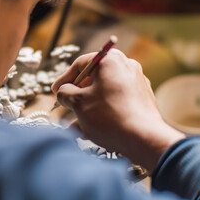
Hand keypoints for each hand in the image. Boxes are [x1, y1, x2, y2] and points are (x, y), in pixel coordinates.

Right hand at [52, 50, 184, 172]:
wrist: (144, 140)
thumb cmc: (109, 117)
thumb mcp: (78, 103)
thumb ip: (65, 93)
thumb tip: (63, 92)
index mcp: (111, 60)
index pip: (80, 64)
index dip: (64, 79)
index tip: (55, 91)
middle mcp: (126, 66)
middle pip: (93, 78)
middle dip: (77, 95)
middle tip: (66, 106)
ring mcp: (137, 83)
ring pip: (104, 93)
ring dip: (88, 107)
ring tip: (75, 125)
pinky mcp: (142, 100)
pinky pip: (116, 102)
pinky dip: (102, 112)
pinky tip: (90, 130)